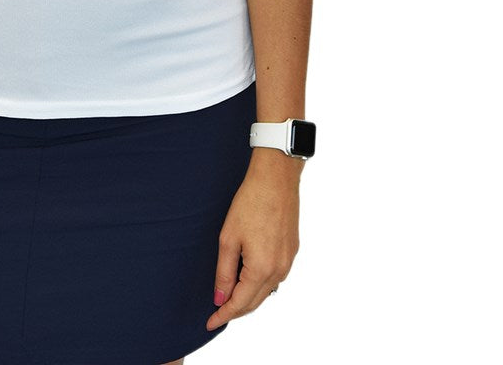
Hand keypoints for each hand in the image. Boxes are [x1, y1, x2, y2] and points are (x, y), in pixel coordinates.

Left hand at [206, 150, 300, 330]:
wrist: (276, 180)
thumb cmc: (250, 204)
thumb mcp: (228, 238)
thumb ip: (224, 272)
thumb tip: (220, 297)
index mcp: (262, 269)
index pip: (240, 303)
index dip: (223, 314)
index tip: (210, 323)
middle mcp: (279, 271)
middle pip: (254, 302)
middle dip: (235, 310)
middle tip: (216, 314)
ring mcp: (288, 262)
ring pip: (266, 291)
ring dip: (248, 298)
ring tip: (229, 299)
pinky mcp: (291, 252)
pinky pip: (274, 278)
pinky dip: (259, 285)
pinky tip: (248, 280)